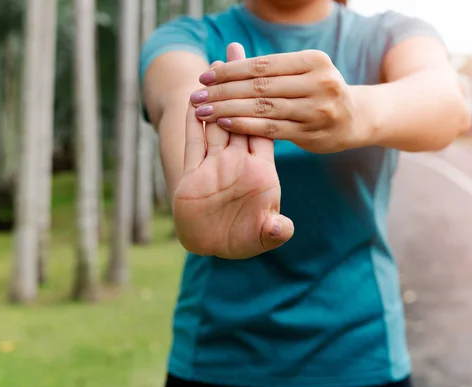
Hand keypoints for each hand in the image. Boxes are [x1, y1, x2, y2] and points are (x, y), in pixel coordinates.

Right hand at [172, 44, 293, 258]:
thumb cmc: (241, 240)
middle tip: (234, 50)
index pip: (263, 128)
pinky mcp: (193, 172)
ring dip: (214, 95)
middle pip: (240, 113)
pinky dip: (193, 120)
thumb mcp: (261, 236)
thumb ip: (272, 230)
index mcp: (259, 170)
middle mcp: (237, 161)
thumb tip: (281, 227)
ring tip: (213, 66)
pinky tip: (193, 98)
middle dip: (238, 84)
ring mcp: (214, 164)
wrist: (212, 247)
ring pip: (215, 122)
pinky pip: (193, 141)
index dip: (263, 101)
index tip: (264, 73)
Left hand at [189, 45, 368, 153]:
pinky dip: (244, 125)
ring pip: (262, 108)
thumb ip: (270, 68)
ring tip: (203, 111)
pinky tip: (223, 123)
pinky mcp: (311, 134)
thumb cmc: (316, 91)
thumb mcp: (302, 72)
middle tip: (196, 96)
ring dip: (228, 109)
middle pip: (259, 86)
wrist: (354, 119)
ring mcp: (317, 110)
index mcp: (314, 61)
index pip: (262, 65)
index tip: (204, 77)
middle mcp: (319, 83)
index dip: (230, 71)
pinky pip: (270, 129)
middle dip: (223, 91)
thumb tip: (226, 55)